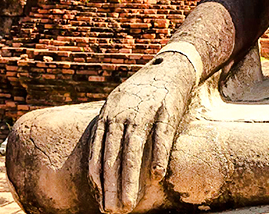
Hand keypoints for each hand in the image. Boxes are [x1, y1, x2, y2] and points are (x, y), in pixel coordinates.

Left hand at [88, 51, 197, 213]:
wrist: (170, 68)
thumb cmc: (142, 94)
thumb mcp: (118, 106)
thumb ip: (109, 131)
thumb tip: (100, 164)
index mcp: (109, 113)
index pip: (98, 149)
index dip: (98, 175)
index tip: (99, 198)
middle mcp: (123, 113)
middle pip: (114, 153)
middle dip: (112, 184)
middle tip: (112, 210)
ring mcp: (145, 111)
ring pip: (134, 149)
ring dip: (130, 178)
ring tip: (129, 202)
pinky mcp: (167, 110)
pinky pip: (161, 137)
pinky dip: (158, 156)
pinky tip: (157, 176)